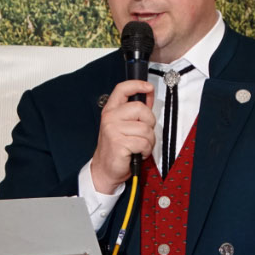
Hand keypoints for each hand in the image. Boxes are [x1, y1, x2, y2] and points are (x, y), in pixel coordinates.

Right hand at [91, 78, 155, 193]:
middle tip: (143, 133)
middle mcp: (110, 118)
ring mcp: (113, 130)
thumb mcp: (123, 126)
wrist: (105, 170)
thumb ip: (136, 112)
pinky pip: (144, 142)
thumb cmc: (116, 148)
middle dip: (149, 122)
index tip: (148, 87)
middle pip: (141, 108)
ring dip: (149, 140)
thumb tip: (149, 96)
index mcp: (111, 111)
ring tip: (140, 146)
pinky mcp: (119, 143)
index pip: (122, 89)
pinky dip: (146, 150)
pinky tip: (138, 153)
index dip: (137, 85)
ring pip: (145, 128)